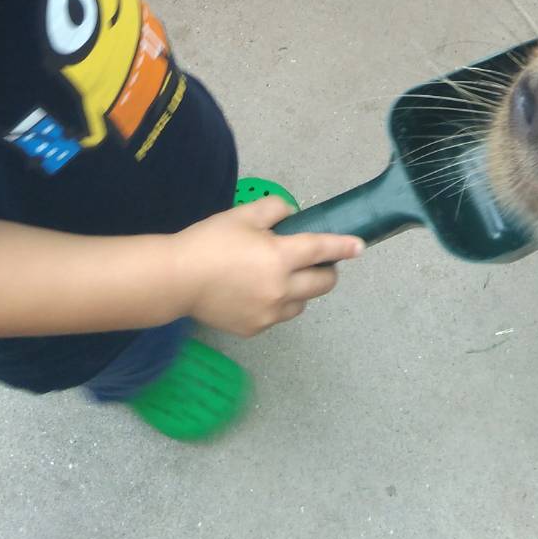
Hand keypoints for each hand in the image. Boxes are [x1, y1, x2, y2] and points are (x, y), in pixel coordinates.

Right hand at [173, 197, 362, 337]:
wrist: (177, 279)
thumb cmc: (210, 241)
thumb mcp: (243, 214)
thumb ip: (274, 209)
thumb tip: (292, 216)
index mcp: (280, 256)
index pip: (322, 249)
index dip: (344, 246)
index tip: (360, 247)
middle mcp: (281, 289)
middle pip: (322, 283)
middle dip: (326, 270)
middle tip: (313, 260)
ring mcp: (270, 313)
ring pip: (303, 303)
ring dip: (301, 290)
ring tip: (280, 277)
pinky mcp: (256, 328)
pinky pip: (279, 316)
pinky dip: (278, 304)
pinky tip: (257, 292)